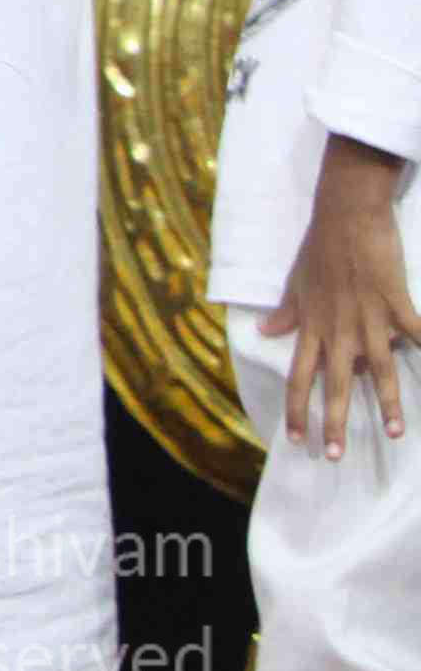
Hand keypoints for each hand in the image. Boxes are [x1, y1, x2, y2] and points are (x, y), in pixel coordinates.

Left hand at [279, 147, 420, 460]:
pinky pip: (420, 334)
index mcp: (311, 326)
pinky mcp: (395, 303)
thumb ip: (286, 313)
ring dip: (388, 404)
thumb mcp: (295, 282)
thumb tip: (265, 332)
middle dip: (334, 422)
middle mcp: (337, 329)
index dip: (296, 409)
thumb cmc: (320, 248)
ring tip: (394, 433)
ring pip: (379, 370)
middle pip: (334, 384)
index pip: (298, 377)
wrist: (345, 214)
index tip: (296, 438)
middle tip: (334, 456)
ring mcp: (368, 318)